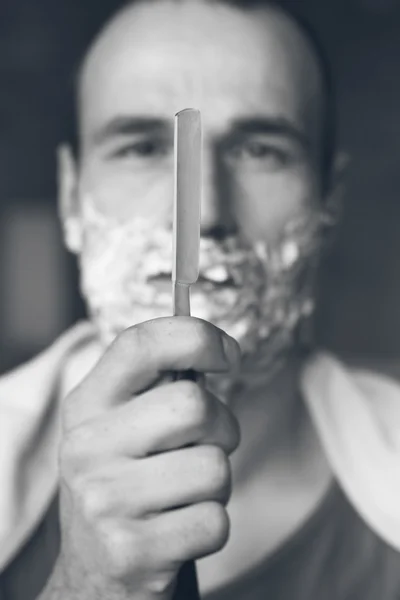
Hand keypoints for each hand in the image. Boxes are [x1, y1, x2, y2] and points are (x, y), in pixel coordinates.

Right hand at [42, 317, 240, 599]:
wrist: (94, 568)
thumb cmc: (127, 479)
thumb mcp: (121, 425)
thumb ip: (157, 385)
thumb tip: (218, 349)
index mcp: (87, 403)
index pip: (142, 345)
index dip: (198, 338)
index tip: (229, 354)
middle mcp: (87, 446)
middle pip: (194, 406)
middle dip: (222, 425)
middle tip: (208, 443)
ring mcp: (104, 500)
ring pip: (214, 467)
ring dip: (217, 482)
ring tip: (185, 491)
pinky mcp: (129, 550)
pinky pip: (215, 522)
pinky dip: (211, 525)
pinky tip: (178, 528)